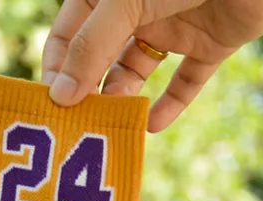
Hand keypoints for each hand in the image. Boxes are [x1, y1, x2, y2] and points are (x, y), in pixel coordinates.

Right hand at [42, 0, 262, 131]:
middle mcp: (138, 9)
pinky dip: (171, 105)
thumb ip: (92, 48)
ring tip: (118, 122)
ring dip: (126, 98)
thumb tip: (60, 95)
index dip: (58, 66)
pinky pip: (185, 82)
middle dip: (90, 89)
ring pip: (139, 72)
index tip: (53, 103)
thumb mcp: (126, 4)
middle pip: (101, 57)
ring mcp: (173, 25)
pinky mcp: (209, 44)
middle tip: (82, 124)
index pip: (70, 33)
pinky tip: (153, 127)